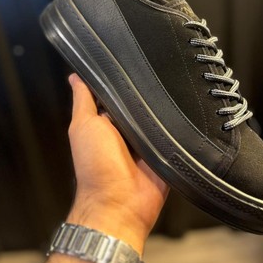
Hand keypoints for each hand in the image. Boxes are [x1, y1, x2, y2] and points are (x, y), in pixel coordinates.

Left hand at [67, 73, 168, 252]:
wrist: (120, 203)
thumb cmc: (96, 164)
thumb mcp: (84, 125)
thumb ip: (83, 101)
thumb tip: (76, 76)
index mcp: (106, 124)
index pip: (117, 95)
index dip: (123, 79)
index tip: (132, 58)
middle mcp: (126, 132)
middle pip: (140, 104)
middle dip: (147, 92)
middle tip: (159, 69)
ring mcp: (147, 144)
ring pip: (158, 117)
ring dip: (164, 108)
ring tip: (174, 86)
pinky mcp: (165, 154)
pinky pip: (174, 136)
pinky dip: (178, 126)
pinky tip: (186, 110)